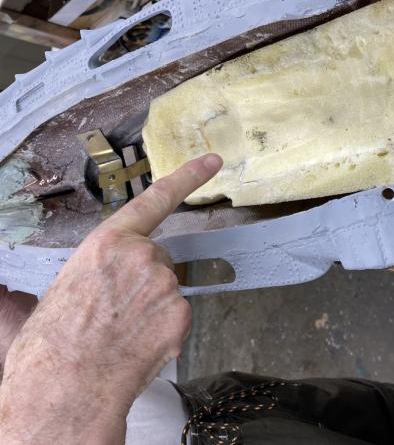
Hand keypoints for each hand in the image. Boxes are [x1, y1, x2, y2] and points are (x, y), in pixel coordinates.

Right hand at [0, 153, 221, 443]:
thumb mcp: (43, 300)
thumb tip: (4, 295)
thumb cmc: (48, 350)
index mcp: (107, 244)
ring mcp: (167, 287)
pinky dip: (163, 329)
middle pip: (156, 260)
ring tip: (118, 333)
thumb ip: (49, 284)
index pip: (155, 200)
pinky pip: (176, 316)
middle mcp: (144, 257)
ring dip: (150, 306)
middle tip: (111, 312)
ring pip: (166, 290)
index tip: (213, 161)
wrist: (65, 393)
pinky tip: (136, 345)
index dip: (188, 177)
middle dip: (140, 281)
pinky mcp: (182, 316)